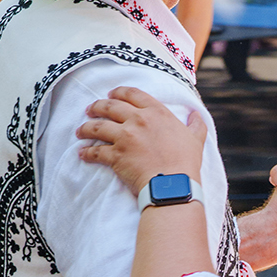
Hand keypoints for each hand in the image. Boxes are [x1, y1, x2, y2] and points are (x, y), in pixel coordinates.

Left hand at [77, 84, 205, 195]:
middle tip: (90, 109)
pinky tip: (81, 153)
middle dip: (97, 106)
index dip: (119, 92)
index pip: (133, 94)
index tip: (111, 95)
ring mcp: (125, 137)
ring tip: (80, 130)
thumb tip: (196, 114)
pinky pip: (95, 152)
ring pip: (97, 127)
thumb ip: (196, 124)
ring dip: (86, 127)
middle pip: (110, 106)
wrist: (174, 185)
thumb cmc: (186, 163)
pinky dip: (86, 152)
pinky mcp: (116, 156)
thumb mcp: (196, 139)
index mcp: (156, 112)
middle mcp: (138, 120)